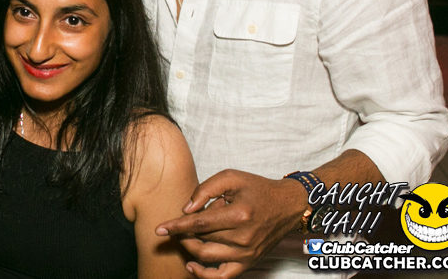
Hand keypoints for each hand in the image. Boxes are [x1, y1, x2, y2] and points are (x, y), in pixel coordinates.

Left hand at [155, 169, 306, 278]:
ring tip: (187, 235)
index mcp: (239, 214)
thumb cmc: (257, 188)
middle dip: (184, 232)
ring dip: (190, 247)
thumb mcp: (231, 177)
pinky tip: (191, 266)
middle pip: (201, 240)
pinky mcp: (249, 261)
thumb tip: (186, 210)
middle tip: (181, 223)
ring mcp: (247, 253)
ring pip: (207, 256)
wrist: (287, 204)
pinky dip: (204, 275)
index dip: (177, 226)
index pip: (199, 224)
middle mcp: (244, 238)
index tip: (159, 228)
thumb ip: (205, 190)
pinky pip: (223, 276)